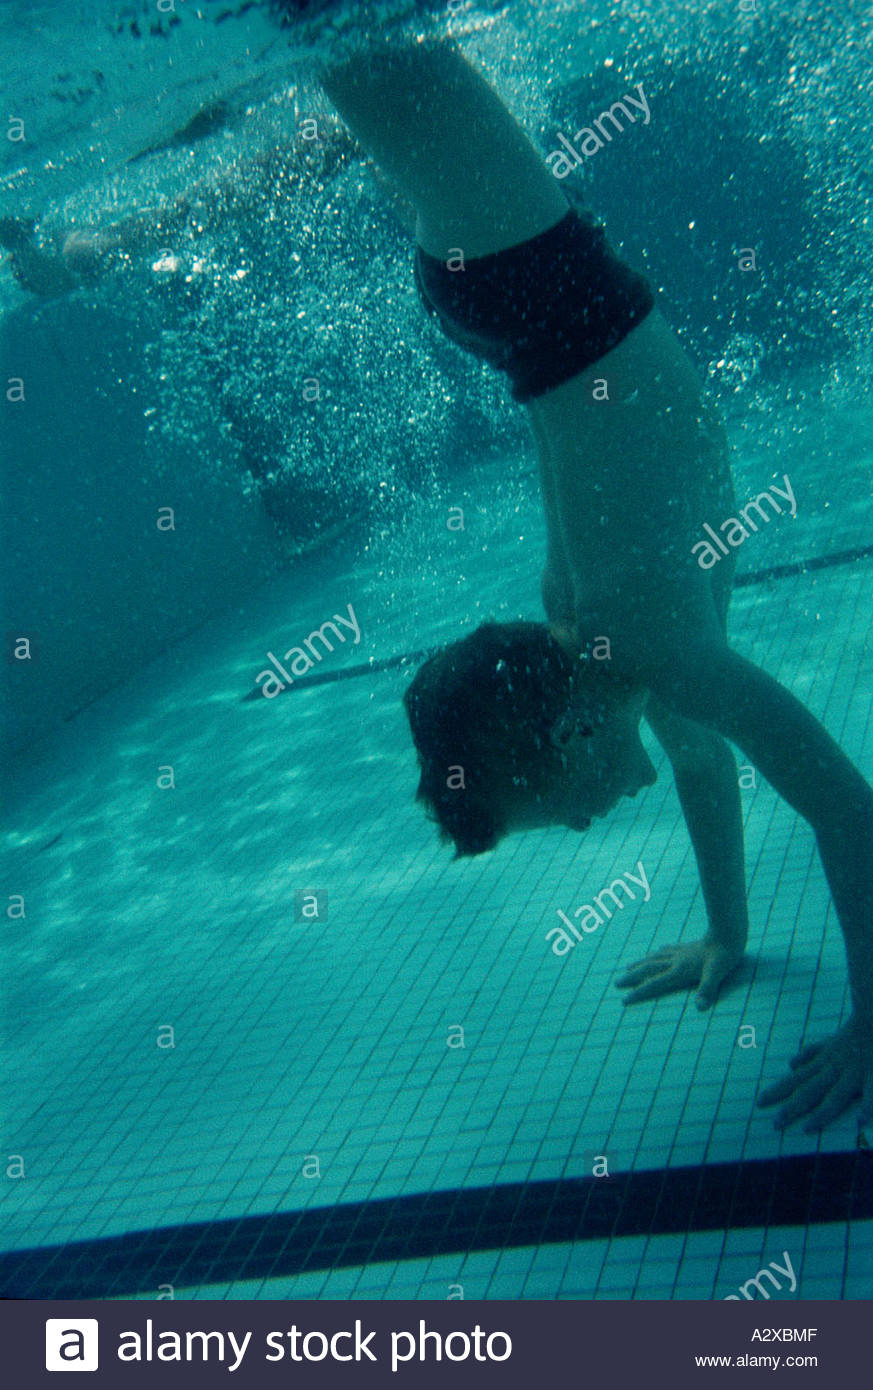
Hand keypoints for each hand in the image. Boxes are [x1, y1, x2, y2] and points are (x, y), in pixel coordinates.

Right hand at [616, 937, 743, 1009]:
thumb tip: (700, 1008)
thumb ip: (707, 991)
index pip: (655, 983)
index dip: (639, 992)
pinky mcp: (686, 947)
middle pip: (648, 969)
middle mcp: (675, 961)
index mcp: (680, 970)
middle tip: (616, 983)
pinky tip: (655, 951)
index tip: (624, 999)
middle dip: (632, 977)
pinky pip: (666, 950)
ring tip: (627, 967)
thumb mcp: (716, 975)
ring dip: (640, 963)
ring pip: (654, 958)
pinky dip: (656, 953)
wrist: (728, 935)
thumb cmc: (723, 957)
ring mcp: (679, 953)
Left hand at [757, 1015, 872, 1131]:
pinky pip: (872, 1093)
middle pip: (810, 1091)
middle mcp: (834, 1068)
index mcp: (823, 1062)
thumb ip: (811, 1052)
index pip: (796, 1079)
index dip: (778, 1091)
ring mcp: (854, 1072)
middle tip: (775, 1125)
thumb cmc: (855, 1032)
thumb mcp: (829, 1041)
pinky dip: (867, 1107)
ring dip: (822, 1112)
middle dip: (793, 1107)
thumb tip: (791, 1064)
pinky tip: (860, 1122)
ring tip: (808, 1128)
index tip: (759, 1102)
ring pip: (835, 1095)